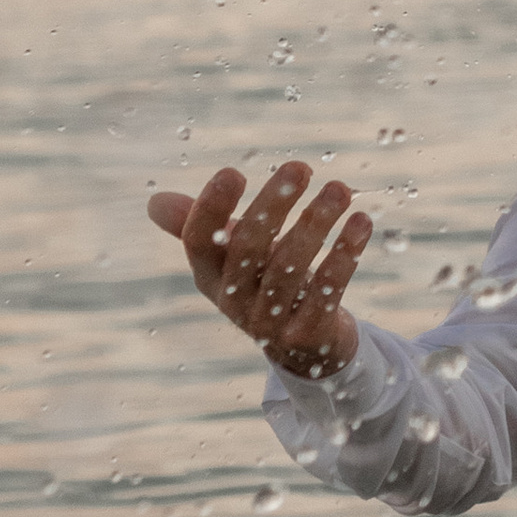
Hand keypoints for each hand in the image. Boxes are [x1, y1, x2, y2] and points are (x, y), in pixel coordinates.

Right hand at [145, 159, 372, 377]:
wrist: (307, 348)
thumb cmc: (266, 285)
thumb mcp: (232, 258)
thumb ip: (201, 226)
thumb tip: (154, 202)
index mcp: (210, 277)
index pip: (198, 242)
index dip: (210, 209)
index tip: (232, 171)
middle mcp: (233, 301)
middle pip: (247, 249)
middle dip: (274, 205)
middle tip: (300, 167)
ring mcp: (268, 323)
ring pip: (290, 268)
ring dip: (316, 223)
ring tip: (340, 189)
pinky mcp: (306, 336)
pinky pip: (326, 292)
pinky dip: (345, 255)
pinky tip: (361, 223)